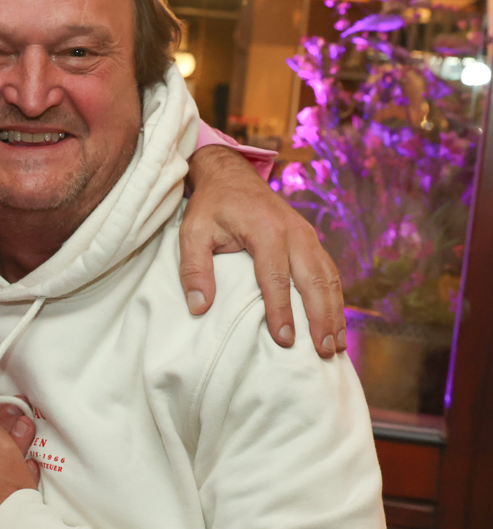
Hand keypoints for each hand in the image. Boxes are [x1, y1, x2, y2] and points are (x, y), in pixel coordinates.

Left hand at [183, 145, 344, 358]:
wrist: (231, 176)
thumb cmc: (212, 207)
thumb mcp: (192, 232)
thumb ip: (194, 268)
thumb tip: (199, 307)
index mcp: (265, 230)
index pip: (275, 277)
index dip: (281, 311)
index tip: (284, 340)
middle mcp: (294, 232)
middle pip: (314, 280)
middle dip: (321, 318)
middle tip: (325, 352)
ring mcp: (307, 235)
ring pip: (328, 278)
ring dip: (335, 312)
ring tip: (336, 345)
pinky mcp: (311, 240)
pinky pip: (329, 271)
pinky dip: (335, 298)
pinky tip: (336, 322)